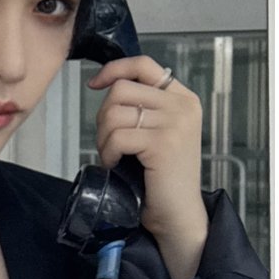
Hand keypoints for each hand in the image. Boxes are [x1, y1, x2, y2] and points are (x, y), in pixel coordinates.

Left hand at [88, 55, 207, 278]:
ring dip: (104, 137)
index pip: (143, 65)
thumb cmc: (161, 175)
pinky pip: (117, 136)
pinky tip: (115, 164)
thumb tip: (106, 83)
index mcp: (183, 97)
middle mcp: (183, 105)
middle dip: (103, 115)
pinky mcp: (163, 143)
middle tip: (108, 141)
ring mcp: (175, 123)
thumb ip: (144, 105)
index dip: (114, 70)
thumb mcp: (158, 130)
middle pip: (121, 89)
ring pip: (114, 113)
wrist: (178, 214)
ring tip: (112, 155)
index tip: (94, 84)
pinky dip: (108, 152)